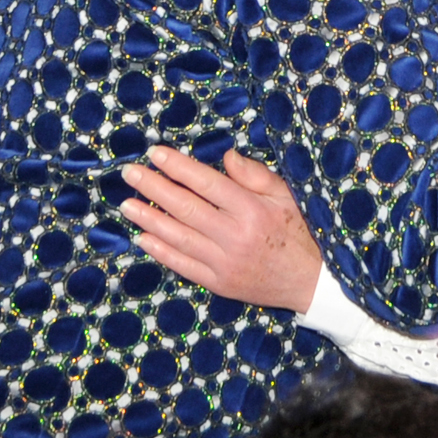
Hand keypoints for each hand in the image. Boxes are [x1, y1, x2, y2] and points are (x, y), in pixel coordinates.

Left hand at [118, 146, 320, 312]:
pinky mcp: (219, 284)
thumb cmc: (297, 231)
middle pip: (185, 207)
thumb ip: (254, 175)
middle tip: (129, 173)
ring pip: (178, 237)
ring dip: (148, 219)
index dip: (177, 167)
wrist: (311, 283)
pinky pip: (183, 265)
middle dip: (153, 188)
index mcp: (251, 210)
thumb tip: (225, 156)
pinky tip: (142, 238)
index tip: (155, 153)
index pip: (206, 183)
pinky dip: (160, 251)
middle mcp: (235, 236)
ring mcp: (224, 263)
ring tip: (126, 204)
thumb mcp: (285, 196)